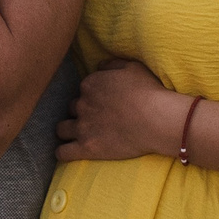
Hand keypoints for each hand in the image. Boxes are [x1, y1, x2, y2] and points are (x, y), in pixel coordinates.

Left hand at [55, 60, 186, 163]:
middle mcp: (82, 104)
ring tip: (79, 136)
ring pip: (61, 129)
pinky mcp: (87, 147)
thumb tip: (99, 66)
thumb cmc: (149, 92)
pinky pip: (63, 152)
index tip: (104, 104)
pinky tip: (69, 153)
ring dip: (68, 131)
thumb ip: (111, 65)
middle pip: (72, 108)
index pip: (83, 90)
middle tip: (96, 120)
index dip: (93, 97)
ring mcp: (82, 127)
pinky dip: (63, 153)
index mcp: (90, 84)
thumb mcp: (132, 67)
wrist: (157, 120)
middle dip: (81, 113)